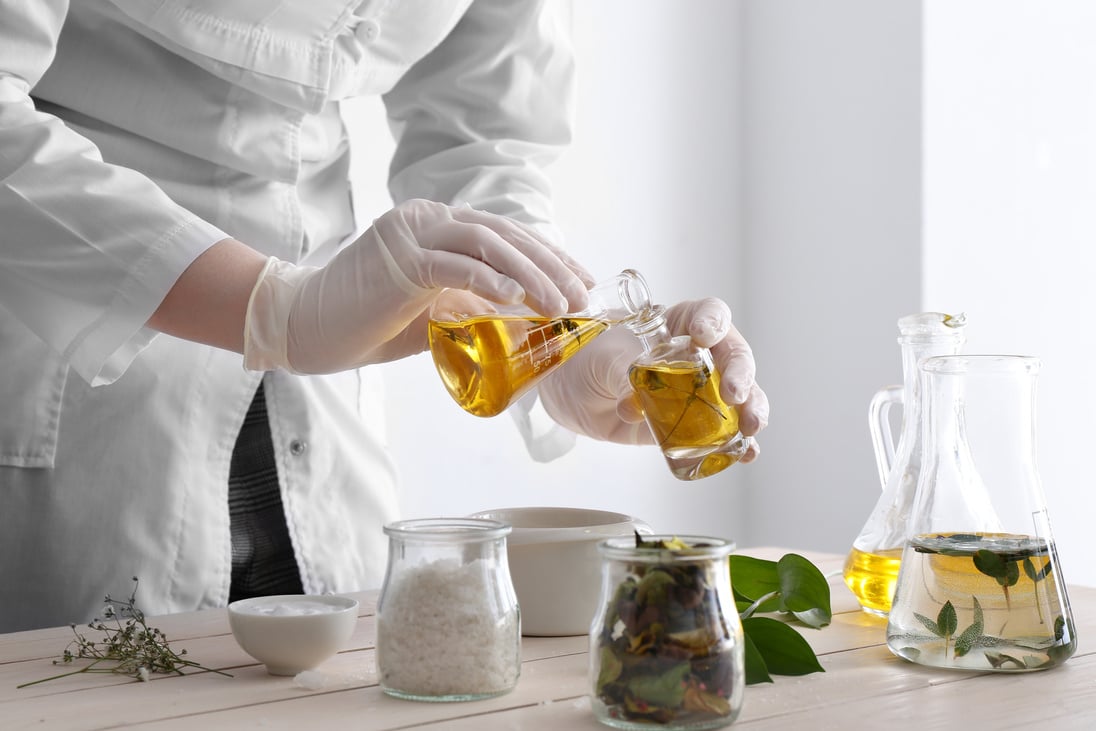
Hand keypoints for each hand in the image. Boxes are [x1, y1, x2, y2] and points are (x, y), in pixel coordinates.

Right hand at [243, 199, 592, 372]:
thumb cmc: (366, 324)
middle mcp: (427, 217)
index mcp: (436, 225)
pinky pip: (455, 266)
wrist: (302, 328)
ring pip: (487, 244)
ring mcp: (412, 232)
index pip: (505, 234)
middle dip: (550, 266)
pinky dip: (490, 282)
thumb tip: (516, 315)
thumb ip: (468, 301)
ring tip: (559, 304)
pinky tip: (518, 300)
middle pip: (504, 235)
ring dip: (530, 275)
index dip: (548, 255)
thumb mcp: (431, 309)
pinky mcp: (399, 258)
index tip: (581, 280)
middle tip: (580, 297)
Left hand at [537, 297, 767, 461]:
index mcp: (679, 322)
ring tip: (752, 428)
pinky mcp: (688, 423)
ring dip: (751, 411)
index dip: (713, 322)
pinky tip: (746, 452)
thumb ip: (624, 372)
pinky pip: (719, 433)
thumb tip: (635, 403)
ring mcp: (698, 390)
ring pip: (738, 397)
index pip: (710, 313)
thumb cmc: (589, 356)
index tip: (703, 335)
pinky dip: (735, 443)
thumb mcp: (603, 356)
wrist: (569, 389)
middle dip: (742, 375)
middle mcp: (698, 354)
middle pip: (734, 357)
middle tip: (736, 395)